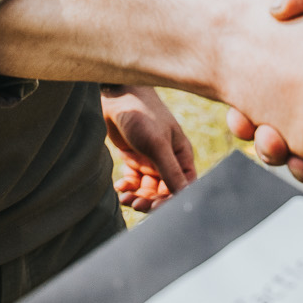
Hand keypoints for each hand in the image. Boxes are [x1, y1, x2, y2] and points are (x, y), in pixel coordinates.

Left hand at [102, 84, 195, 211]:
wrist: (117, 96)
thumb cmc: (143, 115)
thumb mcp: (157, 144)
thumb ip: (170, 171)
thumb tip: (185, 195)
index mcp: (181, 155)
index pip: (184, 186)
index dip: (173, 200)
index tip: (157, 206)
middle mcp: (168, 160)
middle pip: (164, 191)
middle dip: (151, 200)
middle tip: (136, 204)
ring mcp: (151, 160)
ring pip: (148, 189)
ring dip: (138, 196)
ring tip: (125, 198)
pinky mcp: (135, 158)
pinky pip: (134, 181)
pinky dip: (128, 187)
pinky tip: (119, 187)